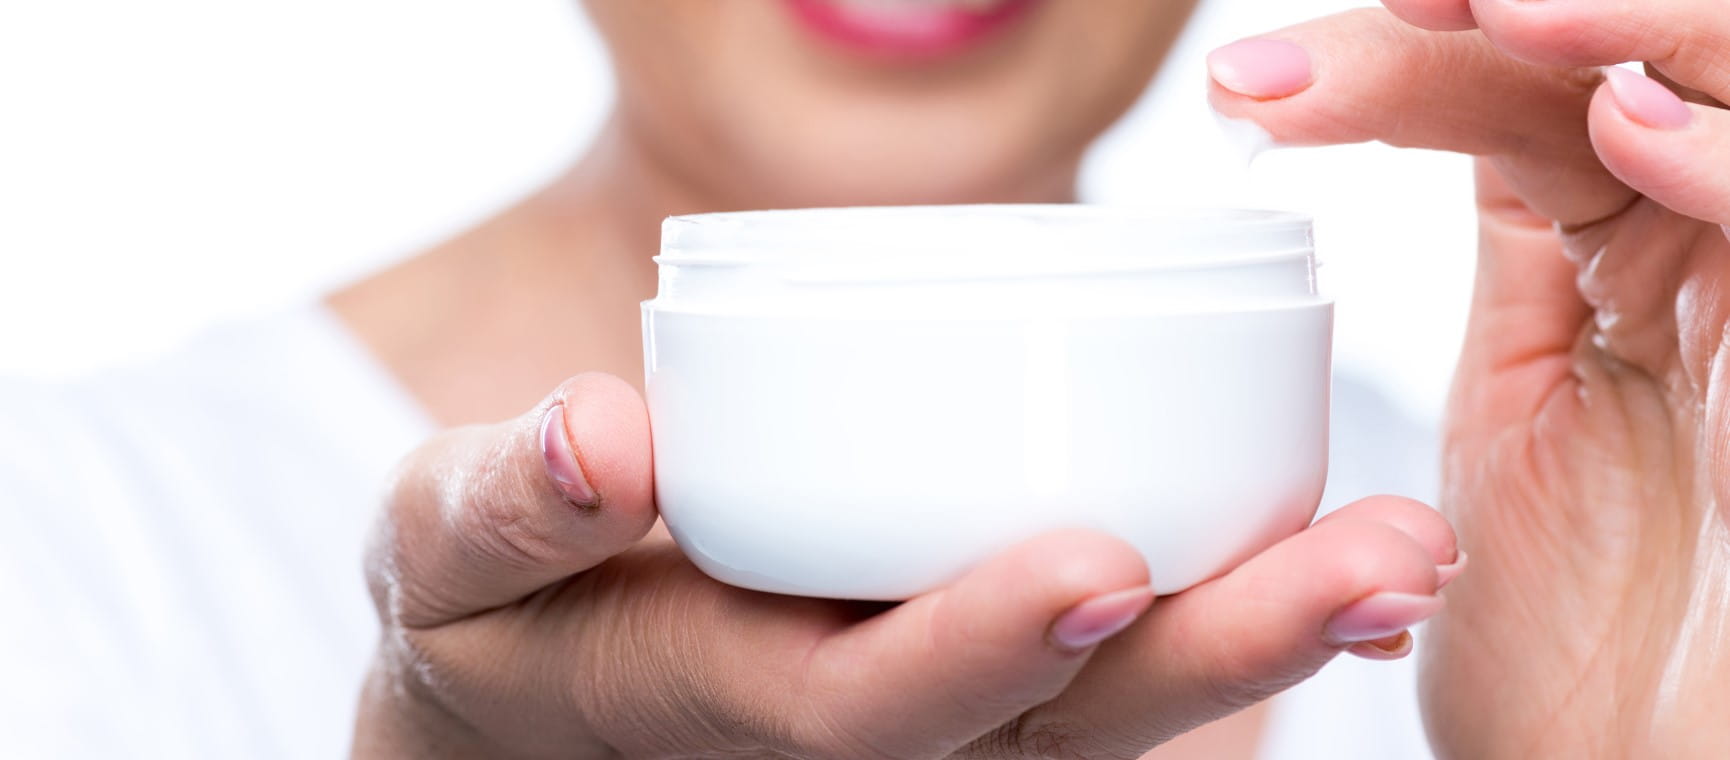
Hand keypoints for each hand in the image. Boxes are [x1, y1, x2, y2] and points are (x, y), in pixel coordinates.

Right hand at [351, 372, 1454, 758]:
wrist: (530, 685)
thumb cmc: (493, 613)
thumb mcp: (441, 555)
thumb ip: (502, 505)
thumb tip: (601, 436)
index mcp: (736, 703)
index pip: (876, 705)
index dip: (979, 647)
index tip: (1094, 567)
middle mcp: (868, 734)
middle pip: (1058, 725)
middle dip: (1214, 653)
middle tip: (1374, 559)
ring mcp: (940, 723)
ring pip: (1119, 708)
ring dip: (1267, 638)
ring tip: (1400, 553)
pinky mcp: (977, 683)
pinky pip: (1117, 680)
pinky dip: (1231, 626)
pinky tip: (1333, 553)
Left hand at [1209, 4, 1729, 756]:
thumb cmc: (1587, 664)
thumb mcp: (1521, 444)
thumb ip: (1527, 286)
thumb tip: (1405, 124)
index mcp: (1639, 261)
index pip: (1527, 94)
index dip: (1412, 52)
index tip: (1249, 81)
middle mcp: (1729, 267)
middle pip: (1644, 61)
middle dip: (1516, 12)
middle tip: (1396, 0)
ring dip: (1634, 26)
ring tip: (1495, 12)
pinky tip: (1622, 132)